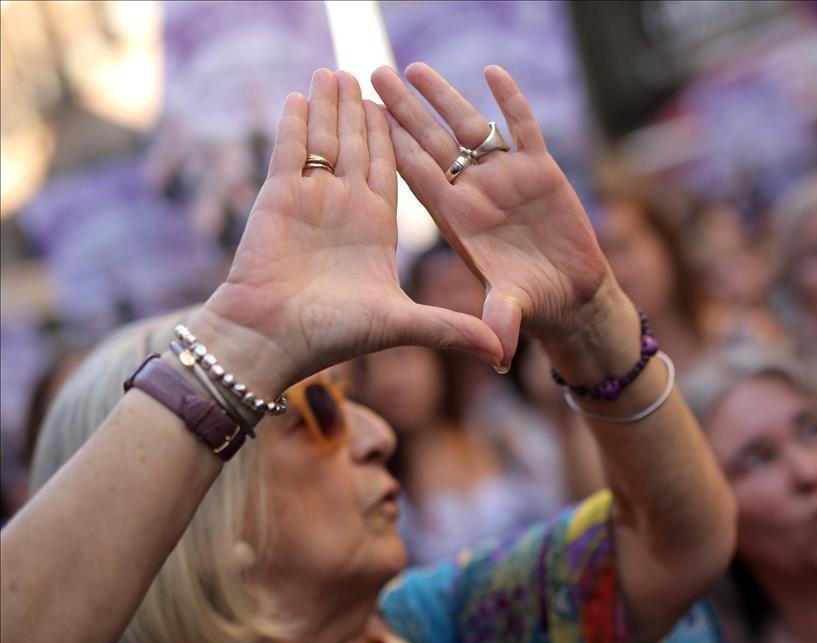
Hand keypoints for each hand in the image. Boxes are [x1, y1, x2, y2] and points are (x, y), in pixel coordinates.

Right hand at [197, 69, 502, 393]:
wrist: (271, 343)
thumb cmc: (333, 337)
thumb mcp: (403, 325)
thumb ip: (450, 328)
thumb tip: (500, 352)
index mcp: (377, 229)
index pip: (394, 171)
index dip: (400, 139)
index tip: (410, 111)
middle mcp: (346, 208)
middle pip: (360, 146)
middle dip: (368, 111)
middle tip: (377, 72)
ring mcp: (311, 200)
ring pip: (325, 140)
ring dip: (331, 106)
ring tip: (337, 72)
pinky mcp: (278, 197)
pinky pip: (288, 150)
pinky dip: (294, 122)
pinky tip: (299, 94)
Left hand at [371, 63, 616, 369]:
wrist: (569, 296)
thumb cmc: (532, 305)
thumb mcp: (513, 312)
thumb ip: (500, 320)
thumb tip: (495, 351)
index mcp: (457, 220)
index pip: (417, 176)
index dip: (391, 146)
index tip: (362, 115)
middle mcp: (475, 193)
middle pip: (432, 142)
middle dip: (404, 109)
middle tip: (373, 72)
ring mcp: (506, 179)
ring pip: (471, 128)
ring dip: (445, 97)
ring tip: (415, 67)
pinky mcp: (542, 171)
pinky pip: (524, 129)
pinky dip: (512, 101)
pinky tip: (494, 72)